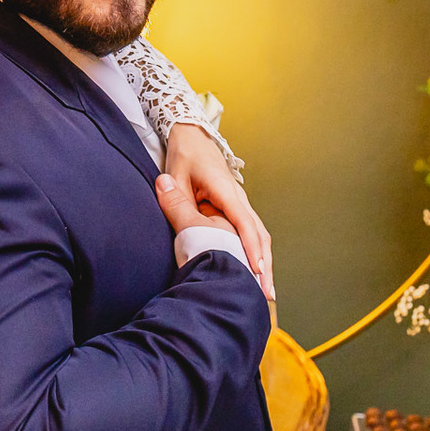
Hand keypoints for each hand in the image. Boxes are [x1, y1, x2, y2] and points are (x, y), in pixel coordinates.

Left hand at [162, 123, 273, 299]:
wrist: (194, 138)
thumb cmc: (186, 155)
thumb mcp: (175, 173)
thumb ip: (173, 193)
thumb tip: (164, 191)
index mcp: (225, 189)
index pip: (243, 220)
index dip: (250, 245)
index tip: (256, 268)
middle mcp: (238, 197)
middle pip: (258, 233)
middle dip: (263, 263)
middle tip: (265, 292)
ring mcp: (240, 202)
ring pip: (259, 234)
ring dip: (263, 260)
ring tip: (264, 290)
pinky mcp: (237, 208)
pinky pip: (251, 232)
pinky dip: (256, 251)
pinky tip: (256, 272)